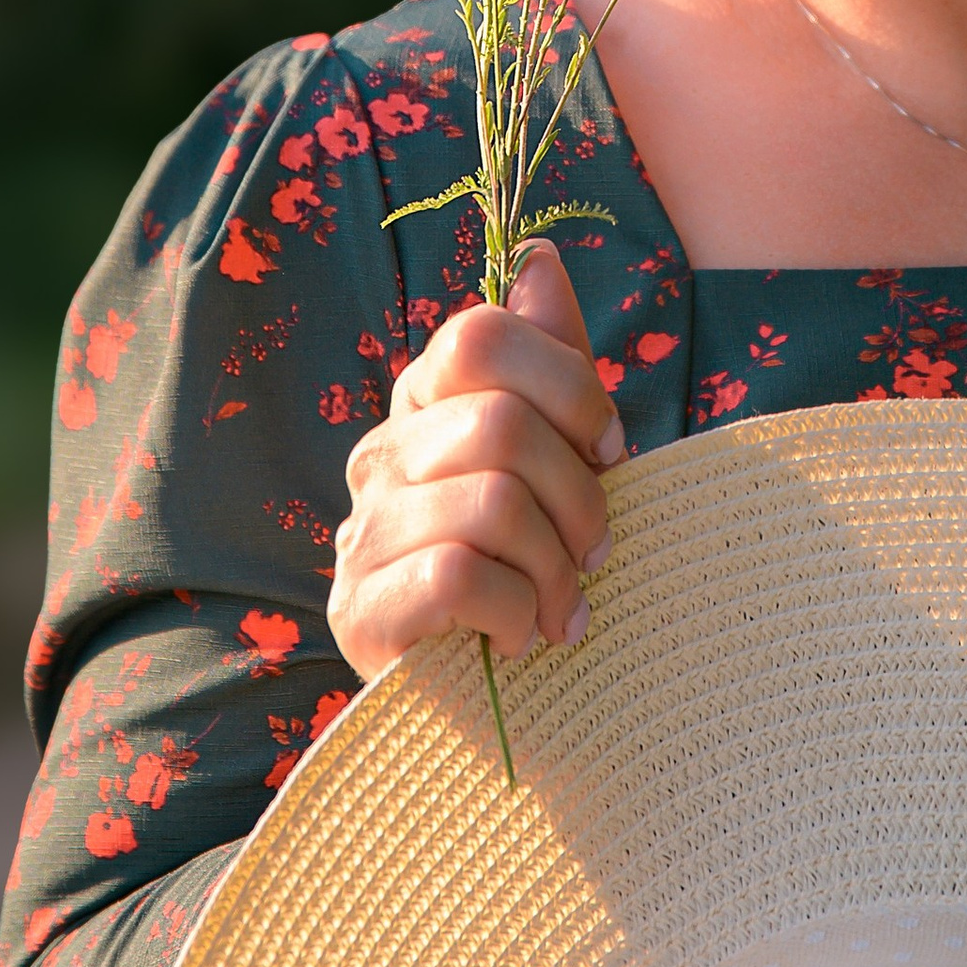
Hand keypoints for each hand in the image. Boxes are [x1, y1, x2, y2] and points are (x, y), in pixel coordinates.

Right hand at [328, 242, 623, 680]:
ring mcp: (361, 531)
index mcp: (426, 402)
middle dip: (580, 497)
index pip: (481, 332)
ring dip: (555, 569)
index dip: (568, 386)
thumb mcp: (562, 456)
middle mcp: (381, 454)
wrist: (497, 708)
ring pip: (491, 502)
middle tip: (598, 557)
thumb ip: (550, 359)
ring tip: (565, 613)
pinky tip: (522, 642)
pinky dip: (516, 614)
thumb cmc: (535, 566)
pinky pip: (458, 575)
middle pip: (502, 423)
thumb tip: (539, 257)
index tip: (610, 453)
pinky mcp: (357, 609)